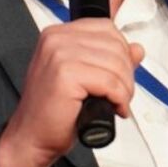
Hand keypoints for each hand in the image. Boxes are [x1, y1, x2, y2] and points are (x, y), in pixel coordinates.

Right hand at [0, 19, 144, 166]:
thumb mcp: (85, 78)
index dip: (122, 52)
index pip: (106, 28)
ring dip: (125, 88)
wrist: (31, 138)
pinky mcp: (65, 74)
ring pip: (116, 64)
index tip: (120, 74)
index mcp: (57, 35)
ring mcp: (59, 54)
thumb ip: (110, 60)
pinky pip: (110, 82)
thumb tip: (137, 49)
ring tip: (117, 103)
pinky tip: (114, 108)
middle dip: (127, 73)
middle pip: (114, 44)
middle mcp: (56, 40)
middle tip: (121, 94)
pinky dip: (119, 98)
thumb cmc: (52, 113)